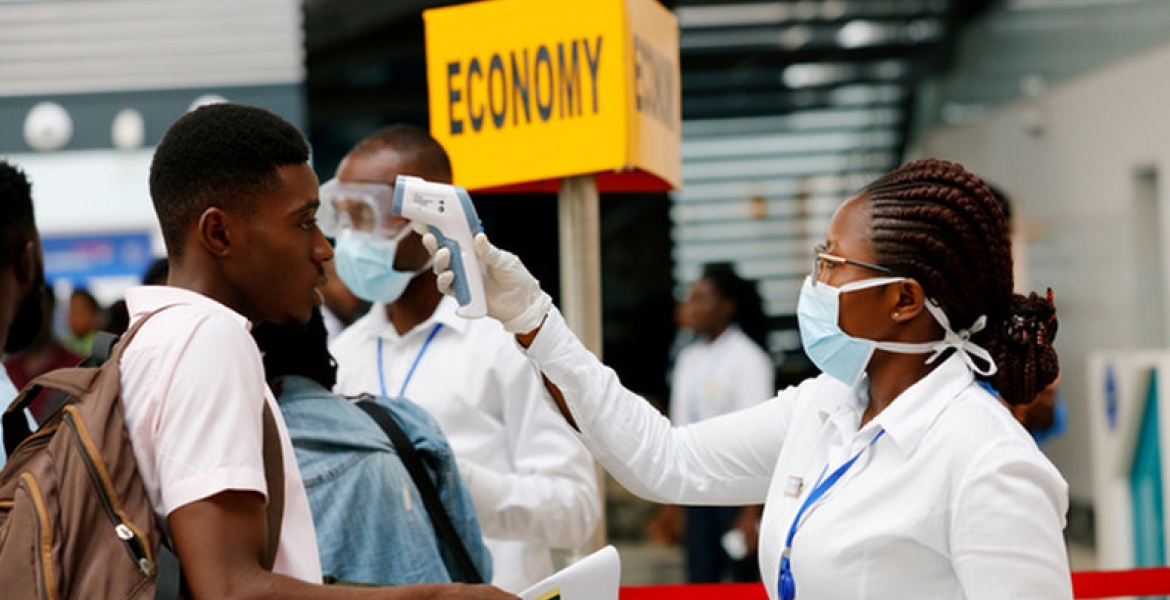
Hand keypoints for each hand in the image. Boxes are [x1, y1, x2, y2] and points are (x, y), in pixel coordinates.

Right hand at [423, 232, 551, 333]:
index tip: (432, 224)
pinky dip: (445, 281)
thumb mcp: (505, 261)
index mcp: (474, 252)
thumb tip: (479, 237)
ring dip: (439, 262)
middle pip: (443, 254)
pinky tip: (450, 275)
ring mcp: (463, 279)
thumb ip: (489, 252)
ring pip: (442, 270)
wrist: (523, 303)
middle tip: (432, 238)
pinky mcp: (462, 295)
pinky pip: (447, 288)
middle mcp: (465, 265)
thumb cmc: (516, 278)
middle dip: (434, 245)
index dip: (442, 232)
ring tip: (445, 254)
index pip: (455, 240)